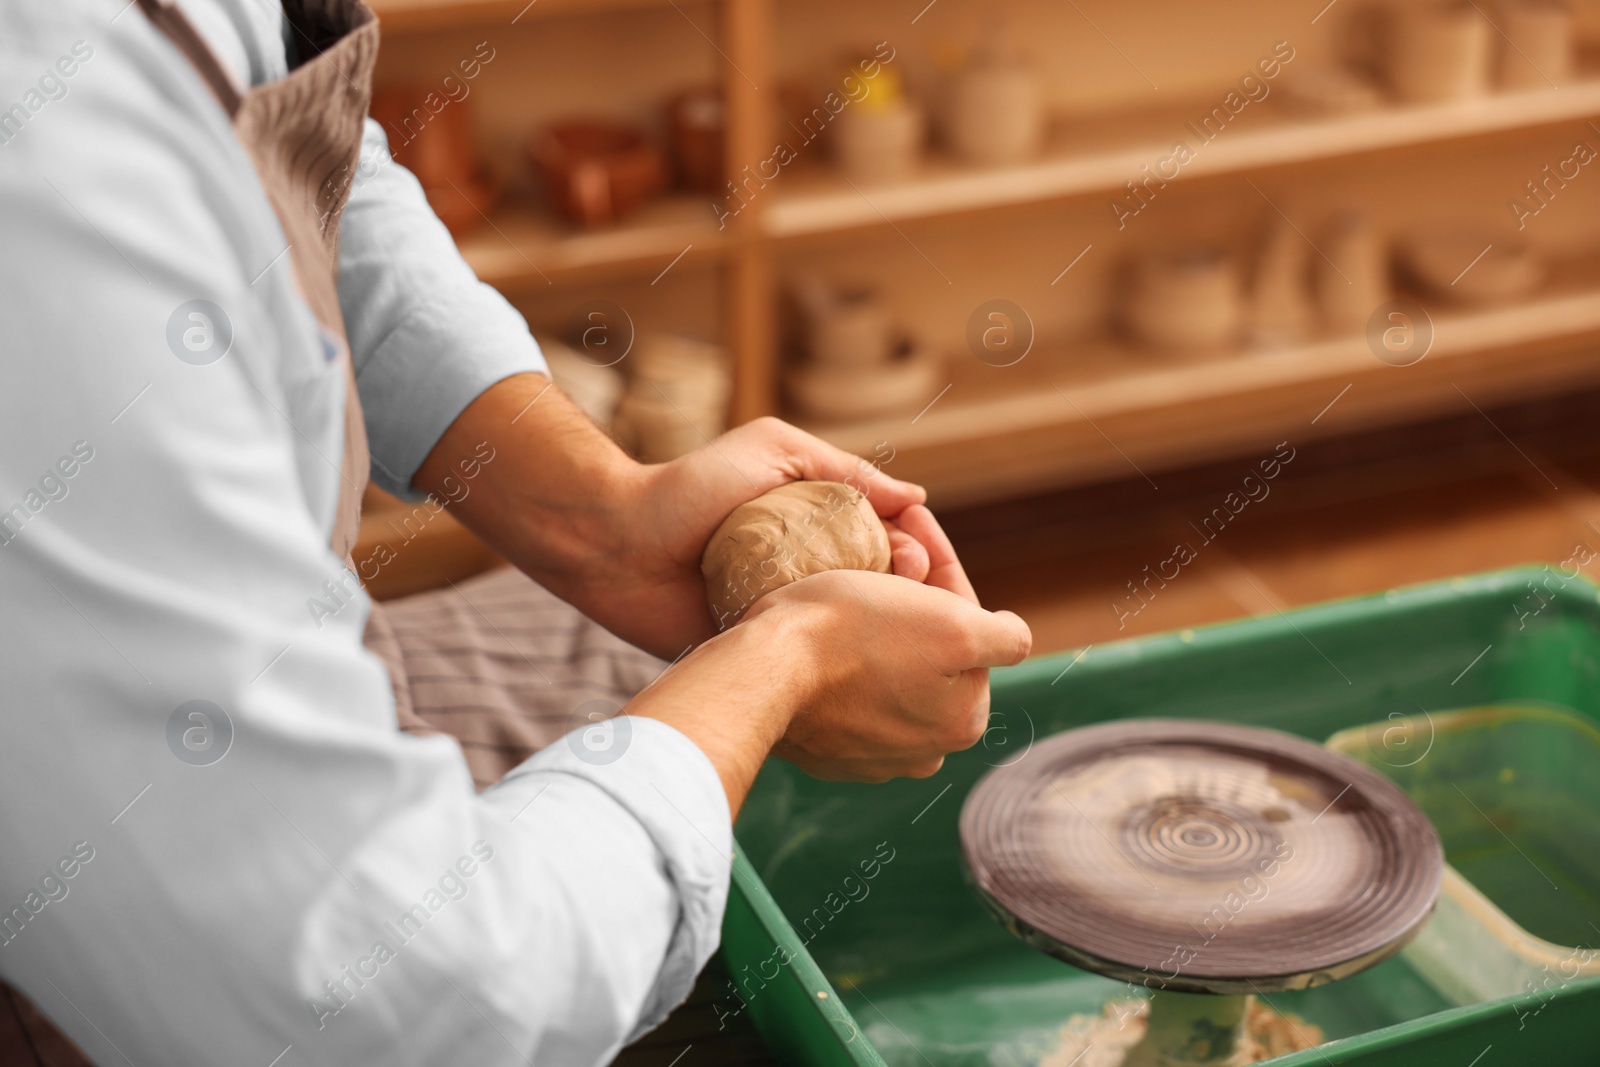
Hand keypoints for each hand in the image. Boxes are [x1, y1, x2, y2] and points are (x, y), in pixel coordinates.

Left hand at [600, 416, 936, 657]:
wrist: (618, 540)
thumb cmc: (692, 486)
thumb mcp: (773, 451)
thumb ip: (843, 469)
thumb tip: (916, 496)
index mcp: (818, 525)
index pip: (889, 539)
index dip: (915, 546)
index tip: (922, 550)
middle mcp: (808, 570)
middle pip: (882, 587)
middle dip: (906, 587)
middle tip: (905, 581)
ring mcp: (786, 611)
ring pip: (854, 625)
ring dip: (877, 621)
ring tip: (884, 613)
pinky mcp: (760, 647)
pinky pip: (809, 657)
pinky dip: (834, 654)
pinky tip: (856, 653)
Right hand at [627, 515, 1031, 807]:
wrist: (763, 672)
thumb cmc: (853, 635)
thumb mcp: (953, 625)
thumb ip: (1004, 636)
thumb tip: (1016, 636)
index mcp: (962, 721)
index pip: (965, 628)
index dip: (940, 574)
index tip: (910, 527)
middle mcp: (923, 749)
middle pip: (928, 650)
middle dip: (910, 599)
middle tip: (880, 548)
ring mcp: (869, 754)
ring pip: (887, 667)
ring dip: (877, 624)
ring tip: (849, 580)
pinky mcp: (823, 749)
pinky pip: (844, 690)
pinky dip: (840, 656)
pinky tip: (822, 626)